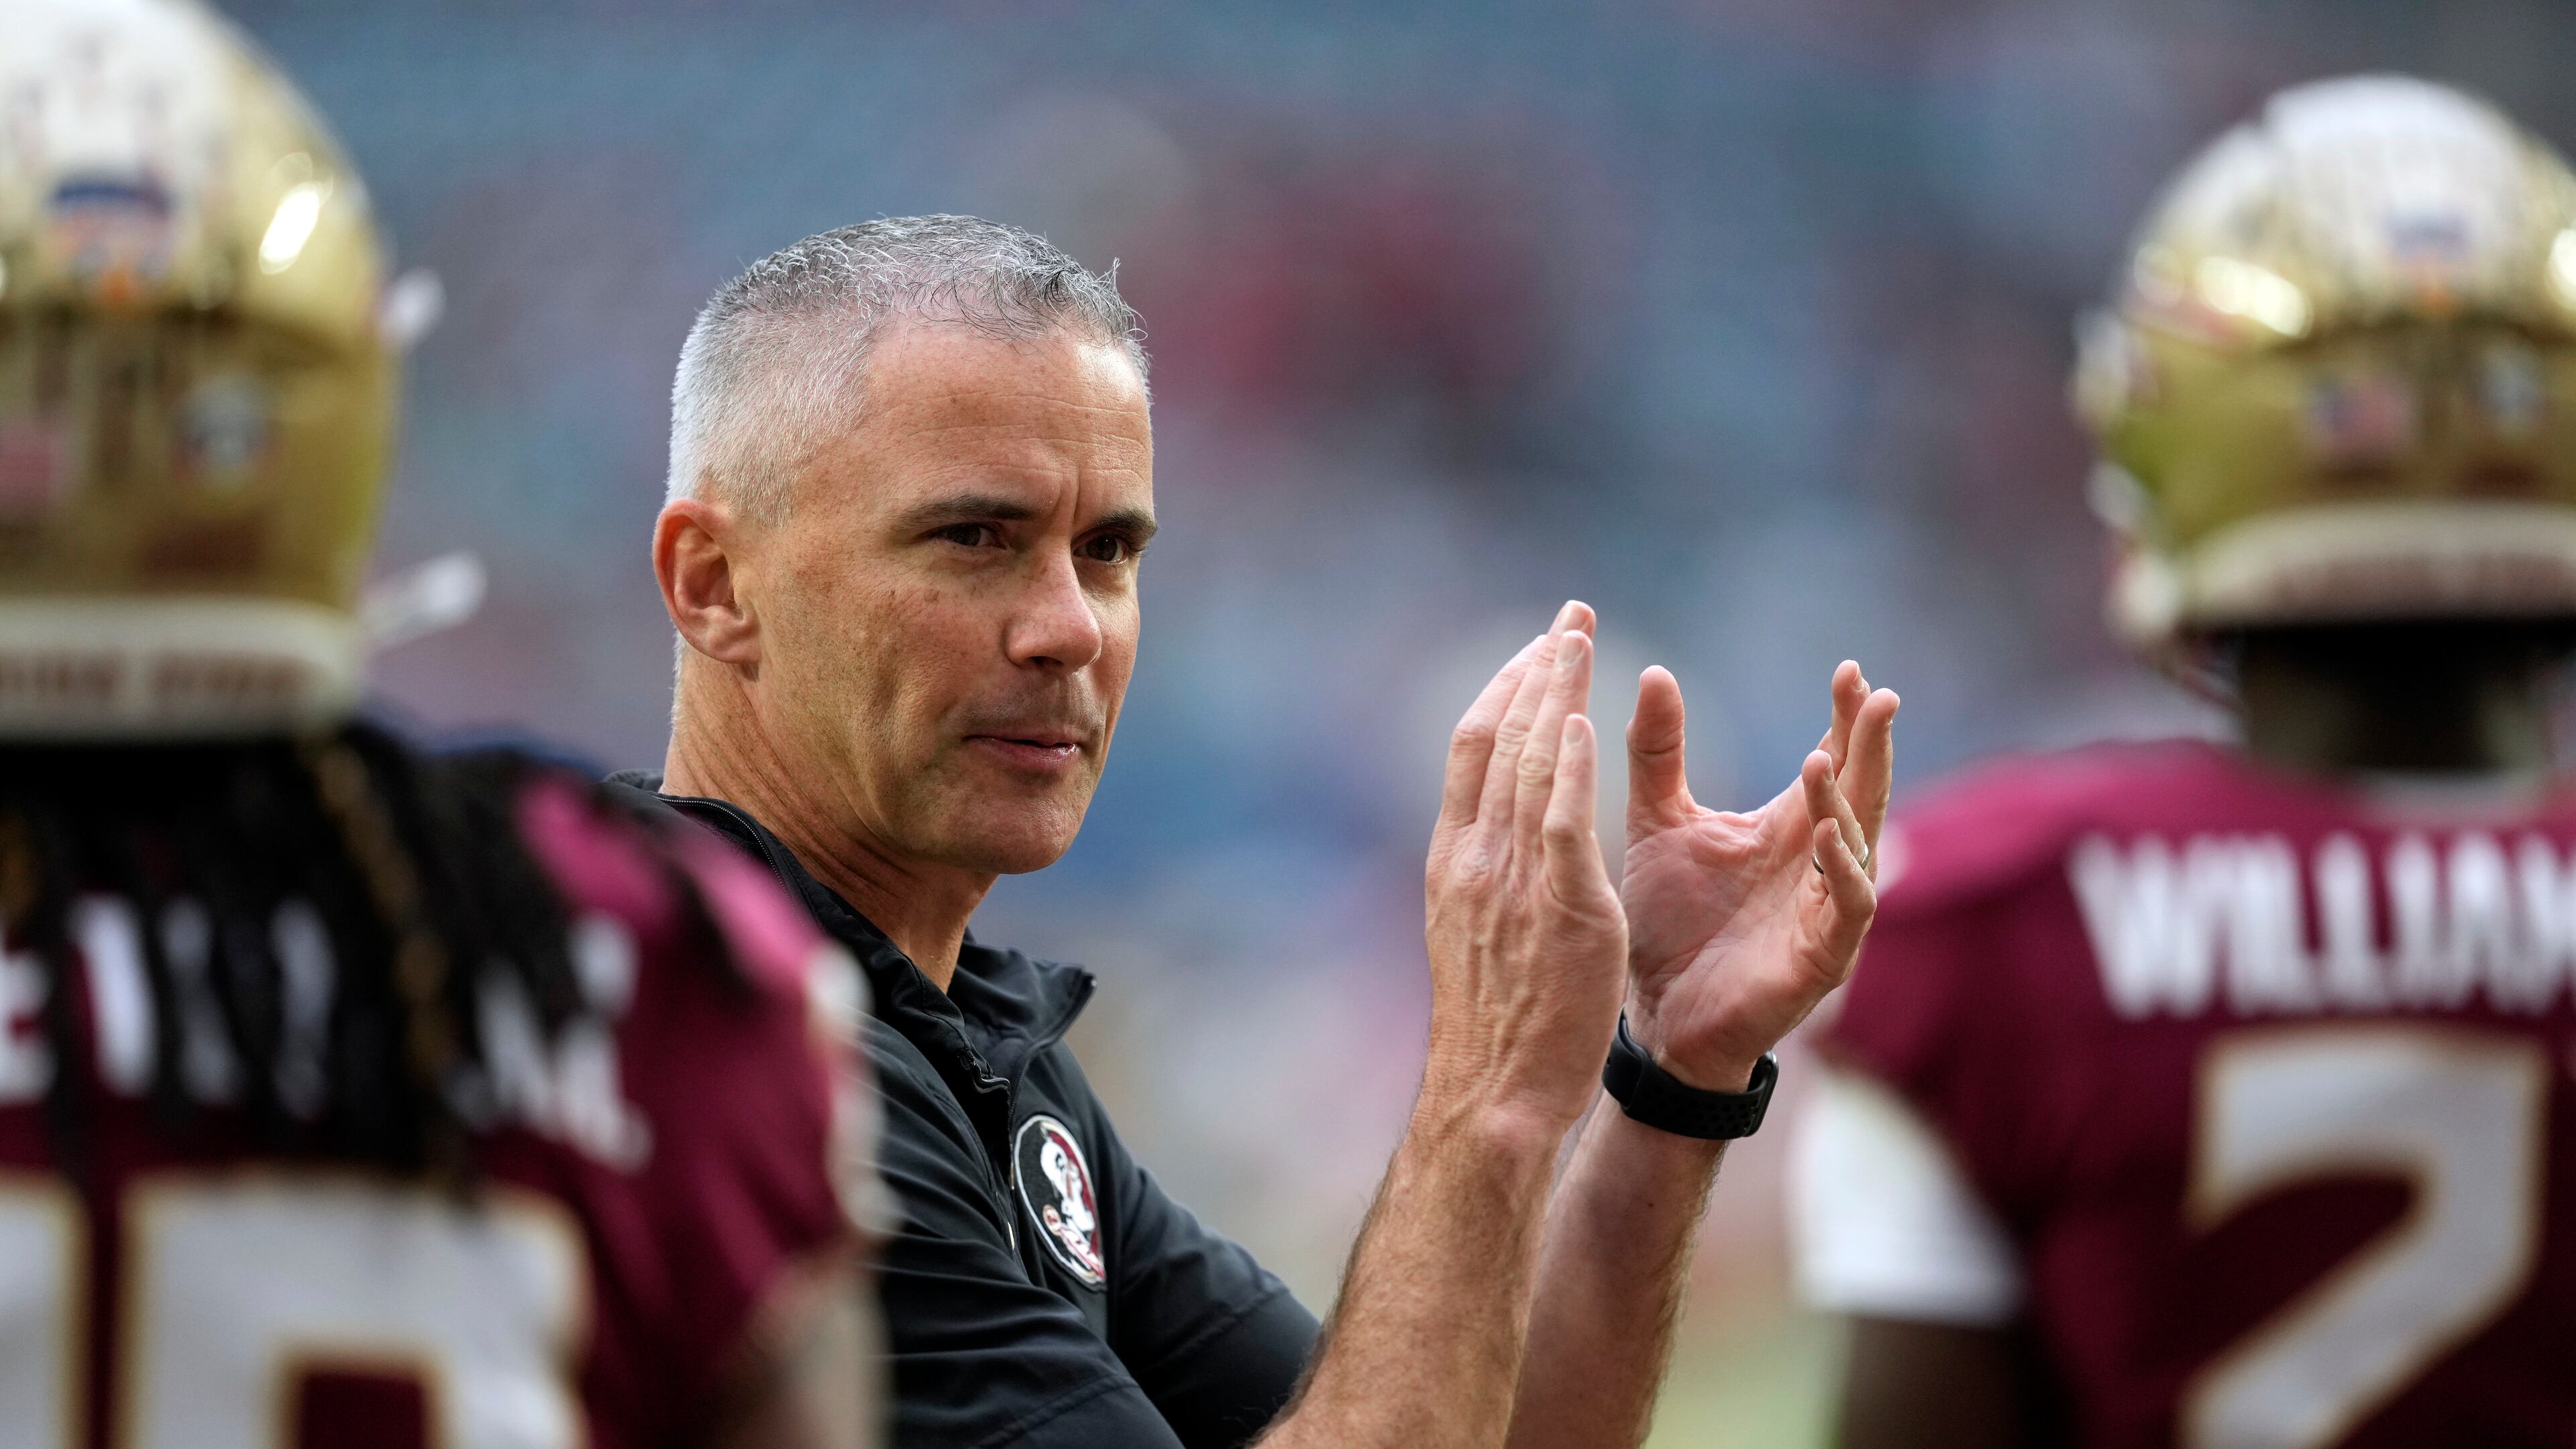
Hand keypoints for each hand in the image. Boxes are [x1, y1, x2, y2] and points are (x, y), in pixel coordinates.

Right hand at [1420, 602, 1628, 1134]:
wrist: (1492, 1095)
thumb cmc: (1494, 1026)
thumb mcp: (1474, 932)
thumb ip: (1489, 874)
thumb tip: (1501, 832)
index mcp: (1455, 860)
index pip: (1471, 750)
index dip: (1504, 690)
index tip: (1536, 647)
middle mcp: (1475, 858)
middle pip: (1500, 739)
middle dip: (1537, 670)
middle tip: (1570, 616)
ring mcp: (1514, 882)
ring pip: (1528, 765)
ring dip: (1556, 693)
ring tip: (1580, 636)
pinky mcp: (1562, 911)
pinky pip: (1561, 824)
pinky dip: (1568, 766)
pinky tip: (1583, 719)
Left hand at [1619, 661, 1896, 1089]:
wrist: (1655, 1014)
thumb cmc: (1668, 920)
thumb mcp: (1659, 821)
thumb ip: (1657, 751)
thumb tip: (1653, 671)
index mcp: (1788, 827)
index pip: (1834, 761)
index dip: (1846, 719)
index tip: (1849, 671)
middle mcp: (1817, 862)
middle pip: (1861, 791)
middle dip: (1871, 745)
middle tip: (1877, 695)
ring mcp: (1826, 910)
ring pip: (1855, 844)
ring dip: (1842, 801)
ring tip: (1822, 758)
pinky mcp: (1822, 956)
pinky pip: (1847, 907)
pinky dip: (1842, 871)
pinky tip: (1827, 834)